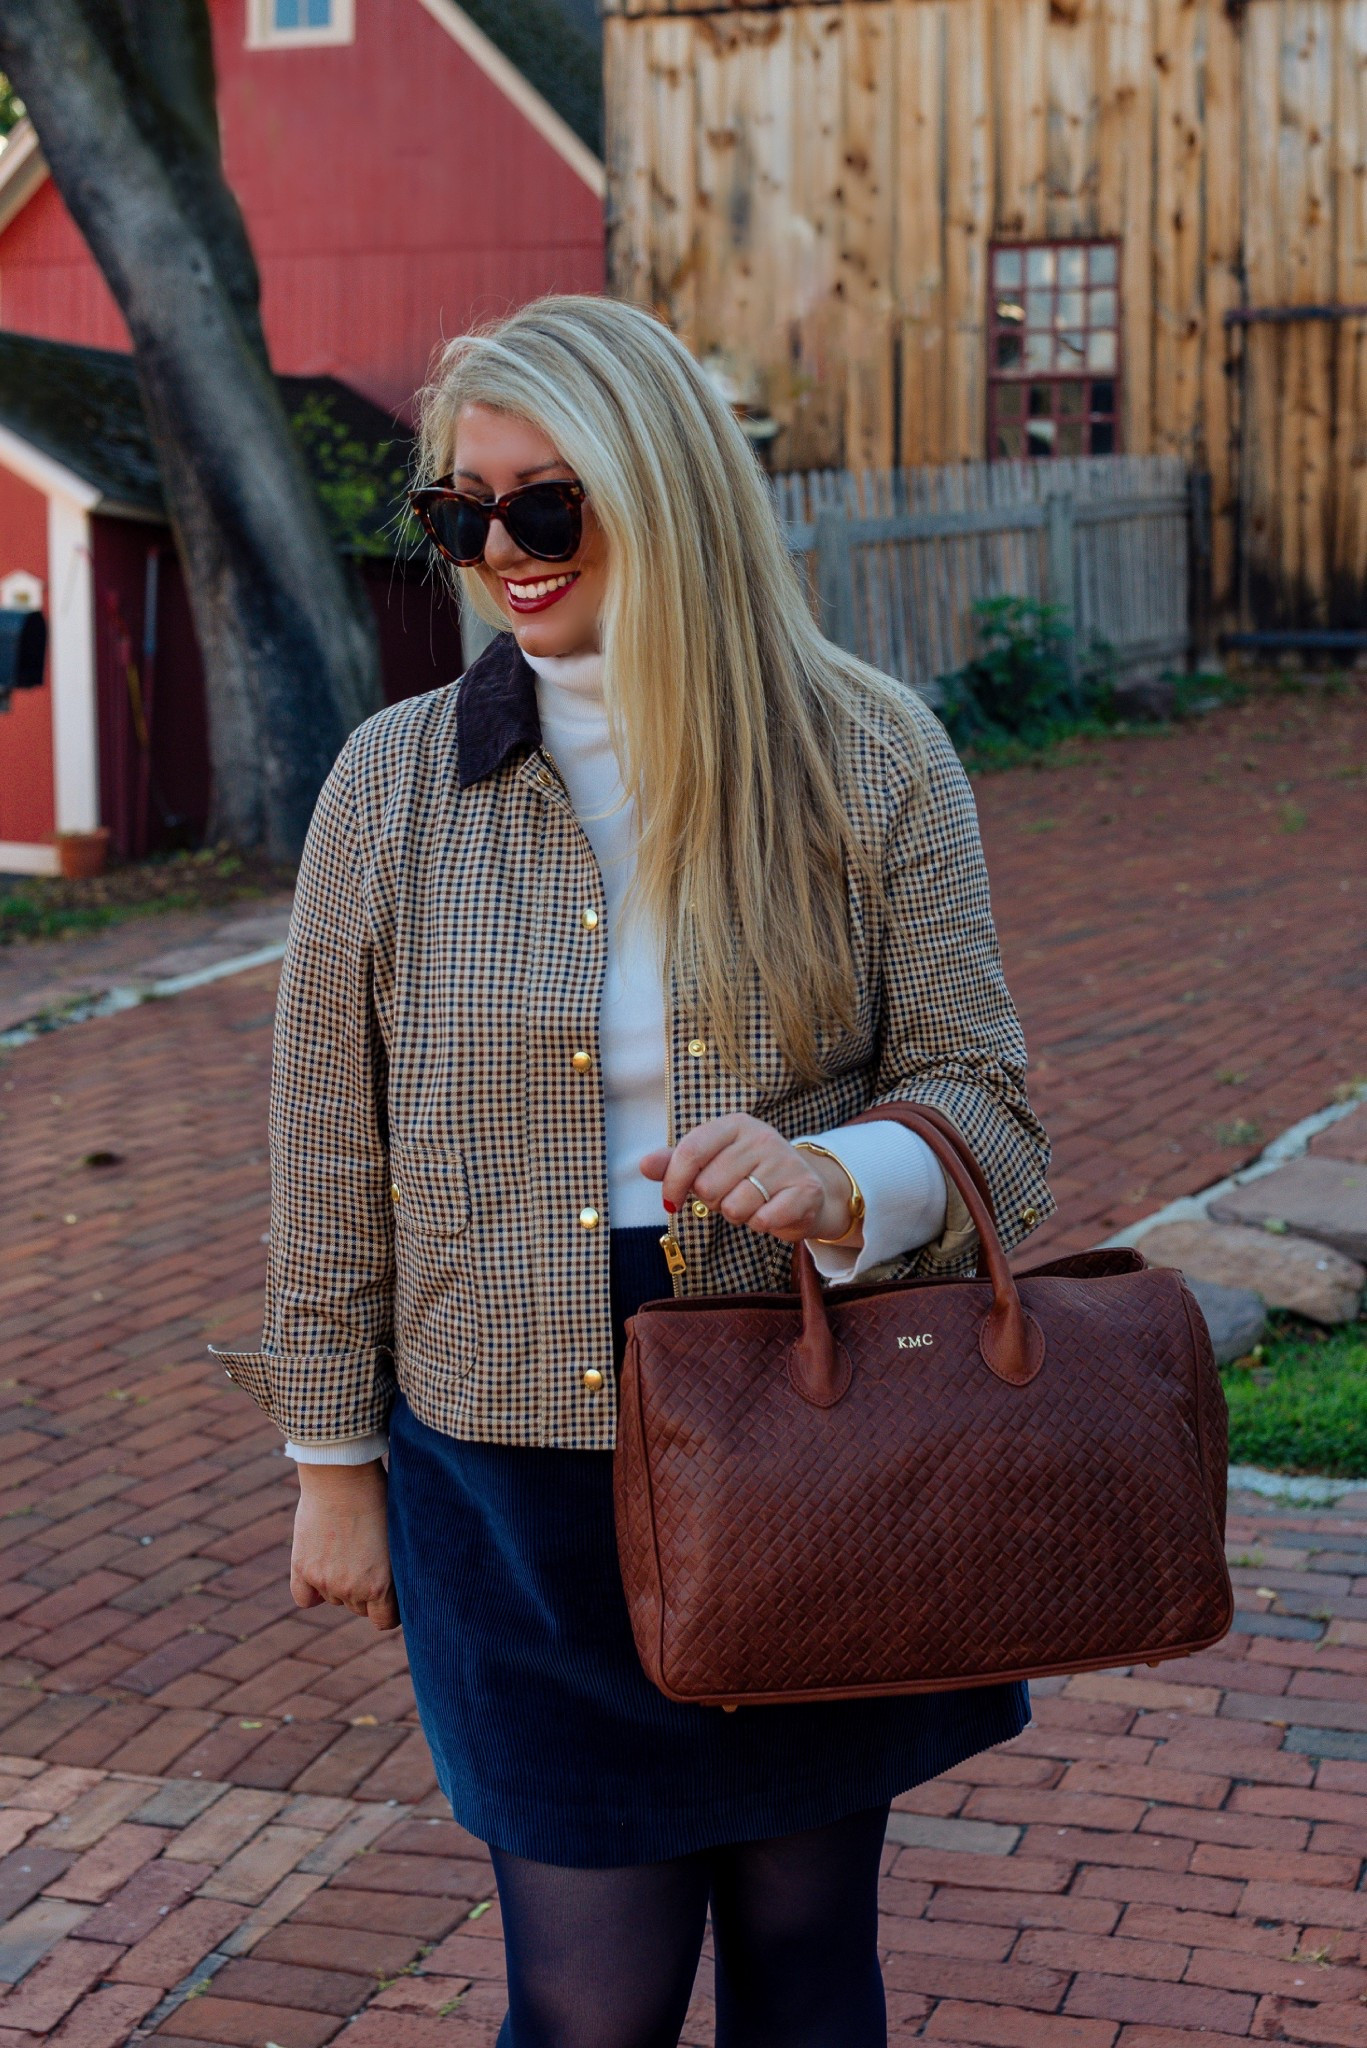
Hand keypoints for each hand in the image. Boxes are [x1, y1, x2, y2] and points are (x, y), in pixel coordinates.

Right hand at [291, 1461, 399, 1630]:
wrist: (343, 1476)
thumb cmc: (379, 1499)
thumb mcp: (397, 1538)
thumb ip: (394, 1569)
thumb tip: (398, 1587)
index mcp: (383, 1585)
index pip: (384, 1620)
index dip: (388, 1607)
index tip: (389, 1591)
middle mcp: (353, 1589)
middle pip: (358, 1607)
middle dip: (364, 1590)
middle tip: (366, 1558)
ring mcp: (325, 1581)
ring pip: (334, 1599)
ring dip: (339, 1584)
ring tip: (346, 1548)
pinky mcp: (303, 1569)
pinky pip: (304, 1598)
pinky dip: (311, 1590)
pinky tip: (320, 1569)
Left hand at [639, 1114, 861, 1247]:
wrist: (806, 1190)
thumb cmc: (749, 1176)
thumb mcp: (712, 1163)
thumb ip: (676, 1163)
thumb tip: (643, 1165)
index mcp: (734, 1125)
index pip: (690, 1151)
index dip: (674, 1182)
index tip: (671, 1202)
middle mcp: (761, 1137)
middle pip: (709, 1186)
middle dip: (714, 1201)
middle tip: (732, 1194)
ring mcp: (785, 1162)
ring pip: (734, 1207)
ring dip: (738, 1215)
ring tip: (752, 1203)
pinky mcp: (805, 1190)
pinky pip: (763, 1220)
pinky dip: (761, 1224)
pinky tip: (771, 1213)